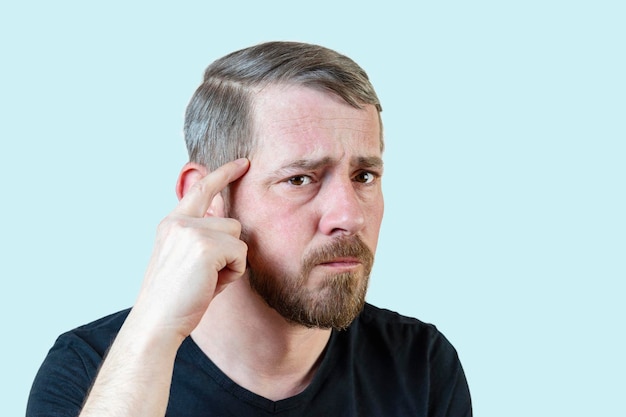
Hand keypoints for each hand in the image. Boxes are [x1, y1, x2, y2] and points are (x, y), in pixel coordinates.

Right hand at [134, 158, 249, 339]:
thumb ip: (203, 239)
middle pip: (231, 222)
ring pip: (238, 237)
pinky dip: (233, 273)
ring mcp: (191, 231)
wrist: (156, 323)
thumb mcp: (185, 259)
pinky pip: (240, 254)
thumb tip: (231, 227)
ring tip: (207, 281)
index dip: (223, 174)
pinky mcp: (205, 246)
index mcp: (171, 224)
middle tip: (208, 276)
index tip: (242, 163)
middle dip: (230, 250)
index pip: (200, 189)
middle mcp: (179, 222)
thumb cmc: (175, 298)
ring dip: (231, 263)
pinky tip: (212, 285)